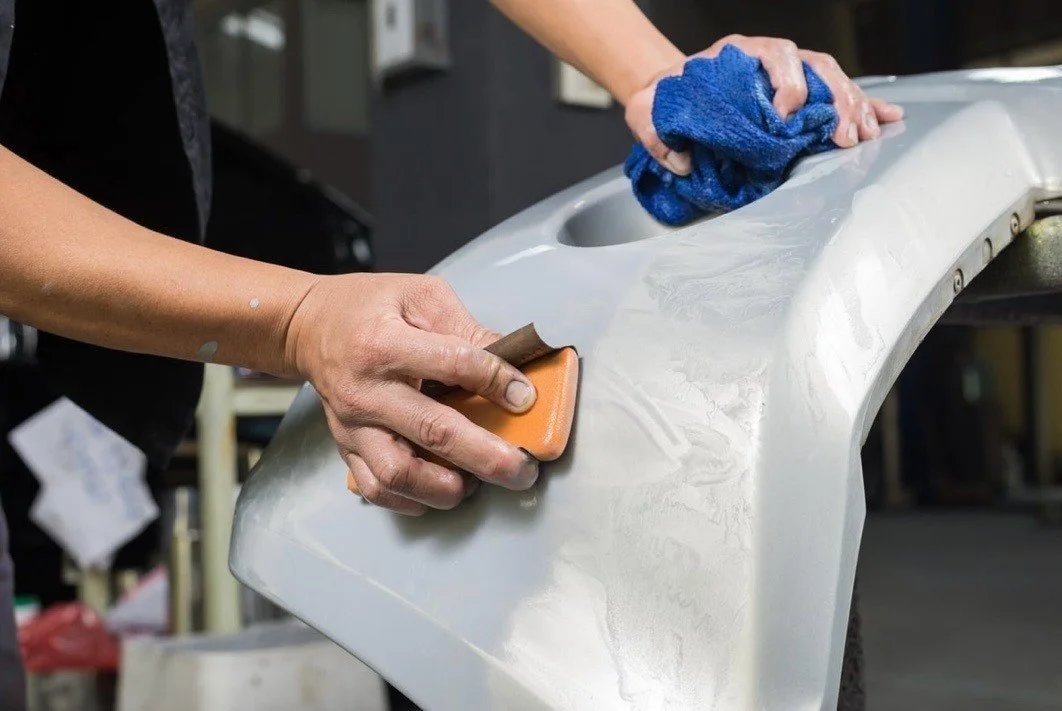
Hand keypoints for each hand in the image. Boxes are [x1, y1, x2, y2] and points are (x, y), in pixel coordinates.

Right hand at [286, 272, 539, 515]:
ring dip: (446, 487)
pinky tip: (441, 489)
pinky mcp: (346, 447)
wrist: (310, 326)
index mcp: (385, 342)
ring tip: (478, 484)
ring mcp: (354, 424)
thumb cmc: (370, 307)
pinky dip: (413, 500)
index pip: (453, 364)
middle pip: (433, 431)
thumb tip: (512, 362)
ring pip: (400, 473)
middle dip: (487, 456)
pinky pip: (378, 488)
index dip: (496, 381)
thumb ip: (466, 328)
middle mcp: (367, 389)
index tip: (526, 397)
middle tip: (523, 469)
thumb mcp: (420, 295)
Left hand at [625, 35, 904, 175]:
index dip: (788, 84)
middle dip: (835, 100)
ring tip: (867, 135)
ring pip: (834, 80)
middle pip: (816, 67)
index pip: (776, 56)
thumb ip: (655, 134)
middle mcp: (772, 58)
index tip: (786, 117)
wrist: (673, 89)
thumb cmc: (666, 97)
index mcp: (741, 53)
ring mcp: (791, 73)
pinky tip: (888, 119)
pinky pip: (838, 94)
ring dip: (854, 107)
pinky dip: (864, 105)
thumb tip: (680, 162)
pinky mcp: (801, 92)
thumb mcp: (648, 110)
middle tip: (844, 136)